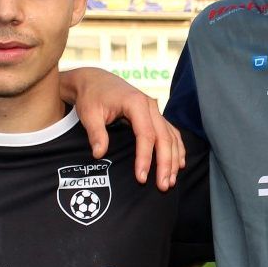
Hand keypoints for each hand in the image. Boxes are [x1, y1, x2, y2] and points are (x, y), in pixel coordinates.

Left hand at [59, 67, 184, 189]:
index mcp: (136, 103)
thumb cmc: (91, 96)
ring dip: (173, 159)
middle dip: (165, 163)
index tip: (141, 178)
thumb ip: (96, 133)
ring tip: (170, 181)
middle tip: (163, 186)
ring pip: (171, 136)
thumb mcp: (89, 114)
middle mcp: (150, 105)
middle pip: (164, 137)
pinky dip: (176, 149)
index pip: (146, 135)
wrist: (94, 80)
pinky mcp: (154, 115)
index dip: (145, 158)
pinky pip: (170, 132)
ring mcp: (154, 110)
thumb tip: (99, 154)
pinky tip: (178, 164)